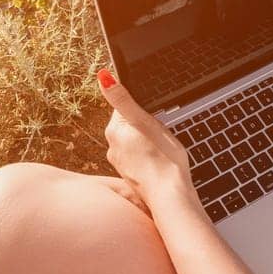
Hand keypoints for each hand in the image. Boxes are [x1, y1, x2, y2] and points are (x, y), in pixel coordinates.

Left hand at [97, 68, 196, 209]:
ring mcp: (122, 163)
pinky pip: (142, 158)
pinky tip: (161, 163)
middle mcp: (113, 147)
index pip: (126, 107)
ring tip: (162, 150)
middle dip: (147, 125)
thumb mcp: (145, 122)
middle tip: (161, 135)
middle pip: (132, 125)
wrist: (170, 196)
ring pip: (138, 142)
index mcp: (114, 131)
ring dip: (150, 142)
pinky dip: (151, 157)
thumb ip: (123, 100)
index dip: (144, 109)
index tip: (156, 118)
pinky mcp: (132, 175)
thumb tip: (102, 77)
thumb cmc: (162, 159)